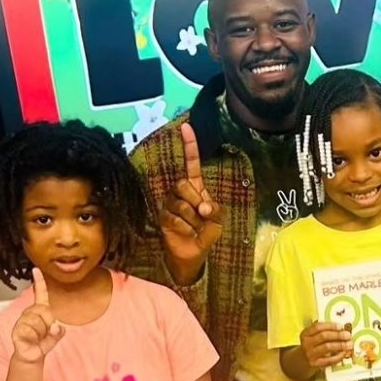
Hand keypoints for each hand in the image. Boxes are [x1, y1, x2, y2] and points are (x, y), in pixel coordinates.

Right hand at [11, 269, 64, 363]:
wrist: (32, 355)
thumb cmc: (43, 342)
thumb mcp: (56, 335)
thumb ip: (59, 331)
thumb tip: (56, 327)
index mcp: (40, 309)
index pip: (40, 293)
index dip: (39, 281)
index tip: (36, 270)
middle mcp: (29, 312)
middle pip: (44, 311)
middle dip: (48, 324)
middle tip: (44, 332)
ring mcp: (22, 321)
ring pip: (37, 323)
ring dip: (40, 333)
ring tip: (36, 337)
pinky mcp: (16, 330)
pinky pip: (29, 332)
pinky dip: (33, 339)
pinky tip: (30, 340)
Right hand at [159, 123, 223, 284]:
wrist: (193, 254)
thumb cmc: (206, 233)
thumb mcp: (218, 221)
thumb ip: (215, 210)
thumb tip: (202, 206)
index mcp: (196, 187)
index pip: (191, 163)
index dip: (189, 146)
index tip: (186, 127)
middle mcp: (180, 192)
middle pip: (183, 184)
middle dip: (195, 201)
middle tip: (202, 215)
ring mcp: (170, 204)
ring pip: (180, 203)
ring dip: (192, 219)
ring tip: (196, 227)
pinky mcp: (163, 218)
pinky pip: (174, 218)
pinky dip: (186, 228)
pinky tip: (188, 233)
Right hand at [300, 321, 352, 368]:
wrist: (302, 362)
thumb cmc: (312, 346)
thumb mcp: (312, 336)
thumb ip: (324, 331)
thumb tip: (343, 328)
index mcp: (306, 333)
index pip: (317, 327)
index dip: (330, 326)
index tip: (341, 326)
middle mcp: (306, 343)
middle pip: (323, 336)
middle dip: (338, 335)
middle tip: (348, 335)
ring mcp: (310, 354)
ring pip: (327, 347)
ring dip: (340, 345)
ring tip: (349, 344)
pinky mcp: (315, 364)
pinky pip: (329, 360)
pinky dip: (338, 356)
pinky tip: (344, 353)